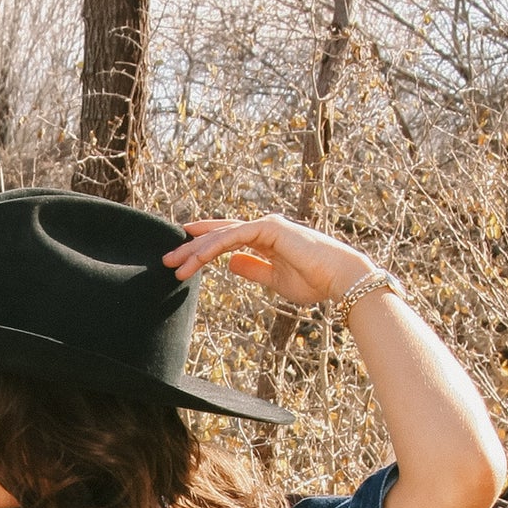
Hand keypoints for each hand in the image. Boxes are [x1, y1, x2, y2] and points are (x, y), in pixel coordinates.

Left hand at [165, 215, 375, 307]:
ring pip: (222, 235)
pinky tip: (196, 259)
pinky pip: (233, 236)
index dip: (203, 244)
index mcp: (265, 239)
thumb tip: (231, 263)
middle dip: (191, 247)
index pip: (227, 238)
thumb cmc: (315, 281)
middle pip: (219, 234)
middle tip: (167, 260)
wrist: (340, 279)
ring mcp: (266, 226)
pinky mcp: (269, 228)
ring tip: (175, 266)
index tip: (181, 254)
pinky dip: (213, 247)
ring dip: (196, 250)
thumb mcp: (275, 280)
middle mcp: (264, 228)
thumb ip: (254, 270)